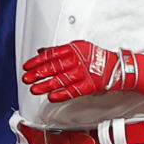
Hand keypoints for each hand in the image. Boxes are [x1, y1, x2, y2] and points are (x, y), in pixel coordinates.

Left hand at [23, 40, 143, 102]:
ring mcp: (82, 74)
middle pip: (53, 67)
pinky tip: (51, 97)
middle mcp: (76, 61)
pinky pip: (73, 91)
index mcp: (72, 50)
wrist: (117, 67)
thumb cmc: (96, 57)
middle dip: (37, 73)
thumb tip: (41, 50)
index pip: (50, 55)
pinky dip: (61, 94)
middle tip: (26, 78)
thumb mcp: (77, 47)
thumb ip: (59, 49)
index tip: (27, 66)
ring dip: (45, 85)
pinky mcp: (89, 86)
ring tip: (34, 89)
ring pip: (60, 80)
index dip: (37, 61)